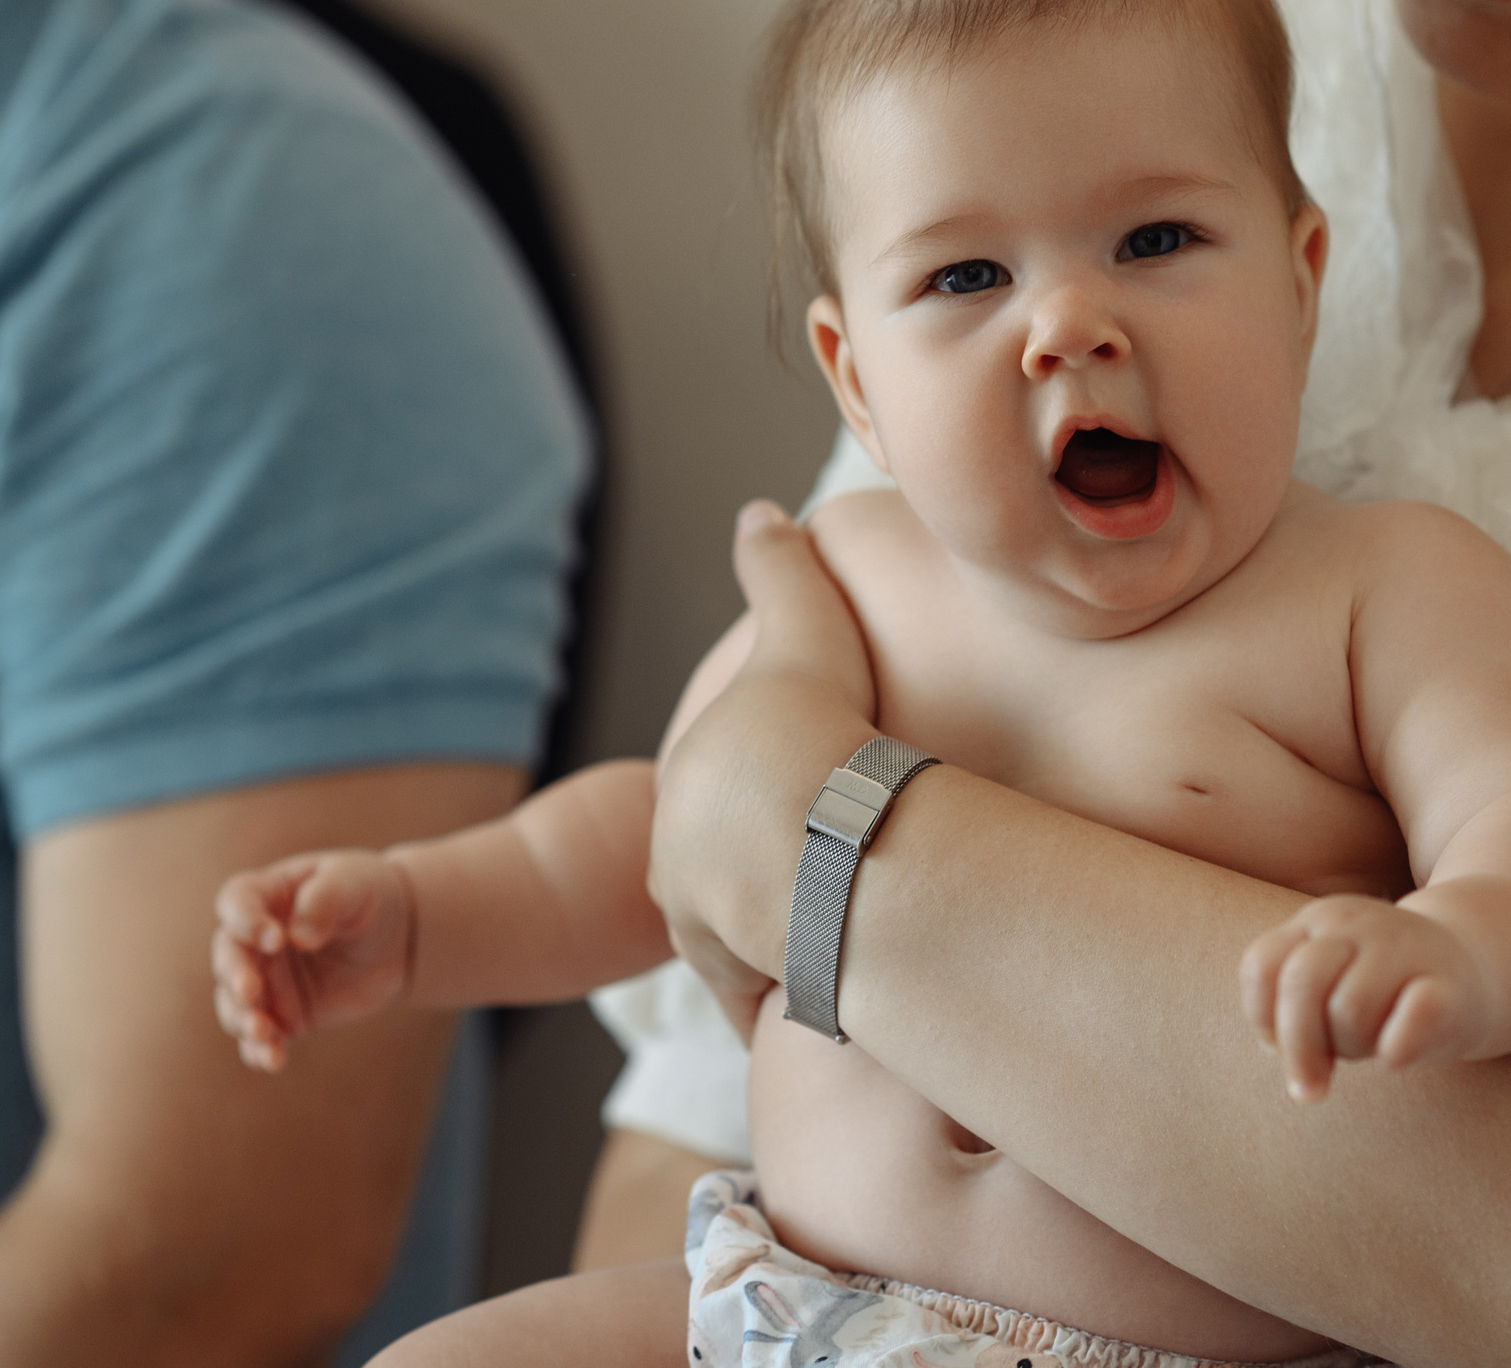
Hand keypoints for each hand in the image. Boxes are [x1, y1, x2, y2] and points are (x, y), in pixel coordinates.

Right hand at [211, 849, 415, 1071]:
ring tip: (261, 1031)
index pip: (236, 902)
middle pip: (229, 958)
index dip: (246, 921)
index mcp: (266, 896)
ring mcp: (266, 981)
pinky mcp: (285, 1015)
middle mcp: (254, 942)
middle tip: (251, 992)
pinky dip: (262, 1051)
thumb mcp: (353, 884)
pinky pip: (264, 1038)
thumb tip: (300, 939)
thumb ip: (324, 902)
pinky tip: (273, 1061)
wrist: (397, 935)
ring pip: (236, 1005)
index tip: (277, 939)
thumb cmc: (367, 895)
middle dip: (235, 977)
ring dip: (243, 1020)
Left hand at [650, 501, 879, 1034]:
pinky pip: (771, 999)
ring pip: (736, 946)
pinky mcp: (752, 984)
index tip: (785, 811)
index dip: (749, 807)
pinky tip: (832, 998)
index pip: (707, 809)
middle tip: (811, 880)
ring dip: (772, 948)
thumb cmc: (811, 733)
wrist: (822, 836)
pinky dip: (795, 999)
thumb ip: (781, 573)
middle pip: (711, 882)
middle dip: (748, 886)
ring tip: (829, 942)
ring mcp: (711, 934)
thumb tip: (761, 511)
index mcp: (683, 796)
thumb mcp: (801, 631)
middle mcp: (677, 871)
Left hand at [1239, 893, 1499, 1101]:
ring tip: (1372, 1044)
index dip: (1264, 1017)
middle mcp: (1360, 923)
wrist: (1477, 966)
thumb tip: (1276, 1047)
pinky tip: (1400, 1053)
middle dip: (1300, 1047)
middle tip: (1314, 1084)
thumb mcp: (1330, 985)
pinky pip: (1405, 1028)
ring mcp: (1408, 948)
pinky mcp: (1452, 989)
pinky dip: (1394, 1051)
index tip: (1281, 1045)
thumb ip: (1290, 1008)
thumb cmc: (1386, 990)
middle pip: (1301, 985)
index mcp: (1321, 920)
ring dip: (1353, 1047)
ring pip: (1349, 1012)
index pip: (1262, 966)